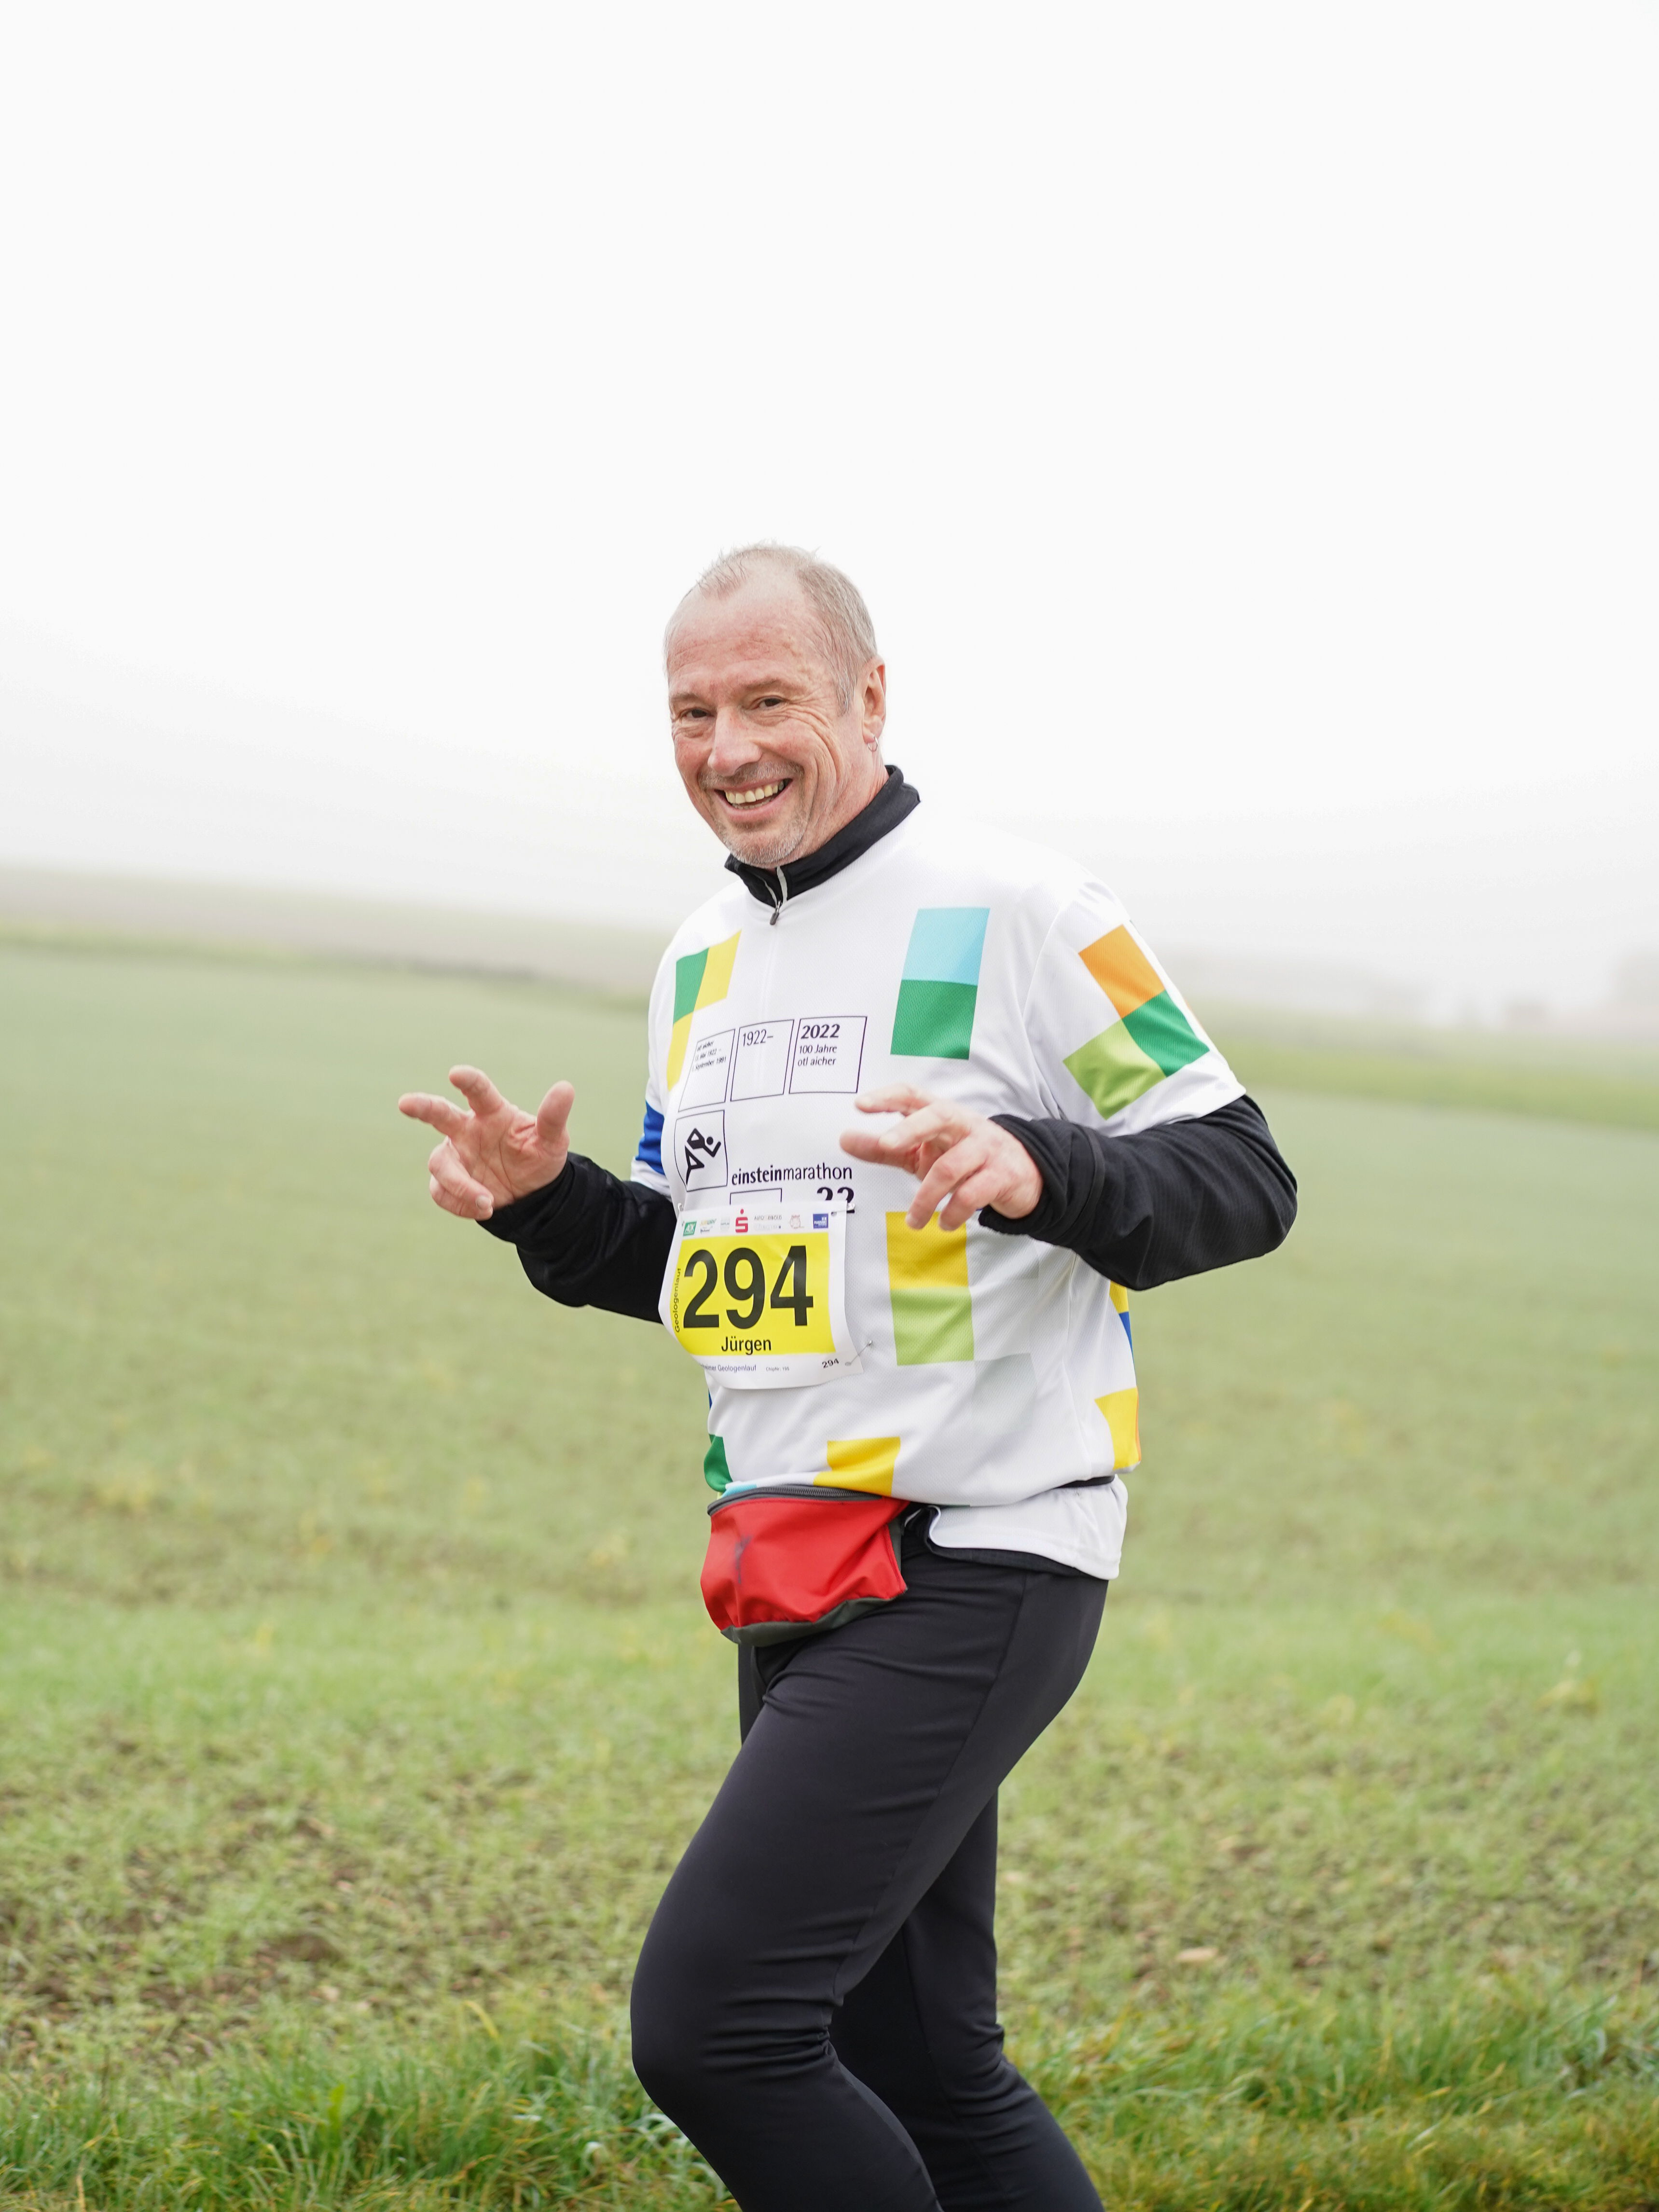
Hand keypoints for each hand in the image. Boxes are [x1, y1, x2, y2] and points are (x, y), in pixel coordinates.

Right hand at [397, 1066, 574, 1220]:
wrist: (531, 1195)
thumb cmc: (539, 1158)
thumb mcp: (553, 1141)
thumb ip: (554, 1116)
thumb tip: (566, 1087)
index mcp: (492, 1113)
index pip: (478, 1092)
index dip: (468, 1081)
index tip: (456, 1074)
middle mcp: (467, 1129)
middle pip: (439, 1114)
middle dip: (422, 1107)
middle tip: (405, 1103)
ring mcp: (454, 1155)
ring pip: (439, 1163)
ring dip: (460, 1184)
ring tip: (487, 1200)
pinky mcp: (446, 1181)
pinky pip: (440, 1191)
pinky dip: (459, 1202)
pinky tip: (484, 1207)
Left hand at [839, 1084, 1042, 1231]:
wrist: (1024, 1174)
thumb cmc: (965, 1159)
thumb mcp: (923, 1152)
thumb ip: (885, 1148)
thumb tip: (845, 1139)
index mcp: (941, 1115)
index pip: (913, 1096)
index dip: (887, 1097)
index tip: (860, 1105)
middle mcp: (963, 1125)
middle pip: (937, 1116)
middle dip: (909, 1129)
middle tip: (885, 1144)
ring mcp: (985, 1148)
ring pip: (951, 1165)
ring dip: (927, 1198)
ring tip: (914, 1221)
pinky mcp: (1001, 1175)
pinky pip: (973, 1193)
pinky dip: (954, 1212)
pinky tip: (944, 1223)